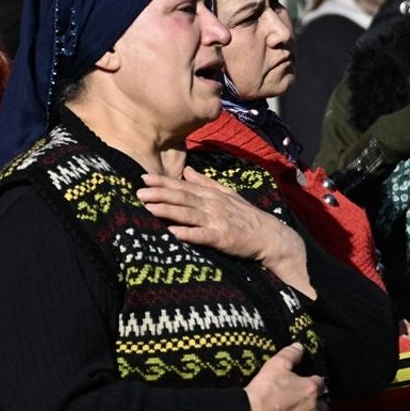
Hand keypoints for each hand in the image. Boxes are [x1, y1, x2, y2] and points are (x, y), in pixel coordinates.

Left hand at [138, 167, 313, 296]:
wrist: (271, 236)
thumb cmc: (247, 216)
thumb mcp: (227, 194)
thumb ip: (205, 183)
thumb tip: (185, 171)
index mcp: (212, 195)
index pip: (183, 187)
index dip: (163, 182)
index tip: (143, 178)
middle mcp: (213, 205)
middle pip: (182, 198)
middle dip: (160, 194)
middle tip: (138, 192)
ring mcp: (218, 222)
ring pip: (189, 214)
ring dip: (168, 211)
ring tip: (149, 208)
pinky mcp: (224, 239)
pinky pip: (203, 236)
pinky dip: (188, 234)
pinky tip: (173, 233)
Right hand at [244, 343, 327, 410]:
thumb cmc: (263, 390)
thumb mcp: (276, 365)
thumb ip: (291, 353)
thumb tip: (300, 345)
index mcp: (310, 389)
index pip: (321, 384)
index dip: (313, 383)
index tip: (306, 384)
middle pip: (324, 408)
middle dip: (317, 405)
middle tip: (304, 403)